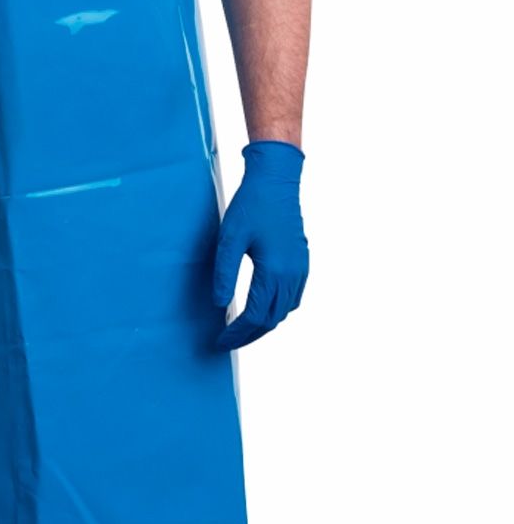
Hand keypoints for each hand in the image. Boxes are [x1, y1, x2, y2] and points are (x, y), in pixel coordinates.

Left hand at [213, 140, 308, 350]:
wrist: (276, 181)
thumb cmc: (252, 205)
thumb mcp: (229, 239)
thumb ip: (224, 274)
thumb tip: (220, 305)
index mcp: (273, 271)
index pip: (254, 316)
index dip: (236, 333)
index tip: (221, 341)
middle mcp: (291, 274)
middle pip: (272, 319)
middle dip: (250, 334)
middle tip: (229, 341)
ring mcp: (300, 268)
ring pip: (285, 311)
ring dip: (264, 324)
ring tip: (243, 329)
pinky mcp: (302, 261)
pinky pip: (293, 297)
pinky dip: (278, 309)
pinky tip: (263, 307)